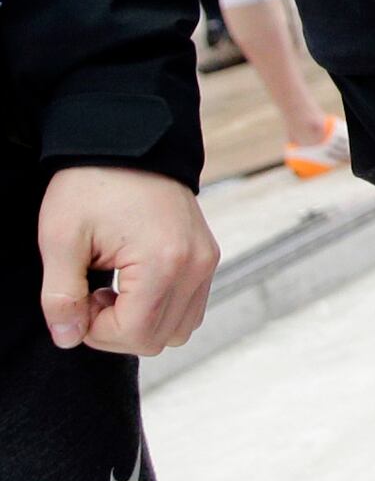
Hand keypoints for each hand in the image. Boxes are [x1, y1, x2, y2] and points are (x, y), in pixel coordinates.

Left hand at [38, 165, 217, 355]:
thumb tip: (67, 338)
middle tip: (89, 296)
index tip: (76, 304)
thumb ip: (61, 296)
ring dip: (140, 323)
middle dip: (117, 331)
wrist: (128, 141)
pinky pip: (189, 307)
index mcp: (164, 261)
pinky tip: (132, 284)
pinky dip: (159, 310)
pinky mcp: (207, 257)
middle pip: (160, 339)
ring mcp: (207, 262)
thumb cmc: (91, 184)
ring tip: (113, 291)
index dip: (96, 333)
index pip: (136, 334)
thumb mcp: (61, 239)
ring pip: (179, 329)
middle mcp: (196, 266)